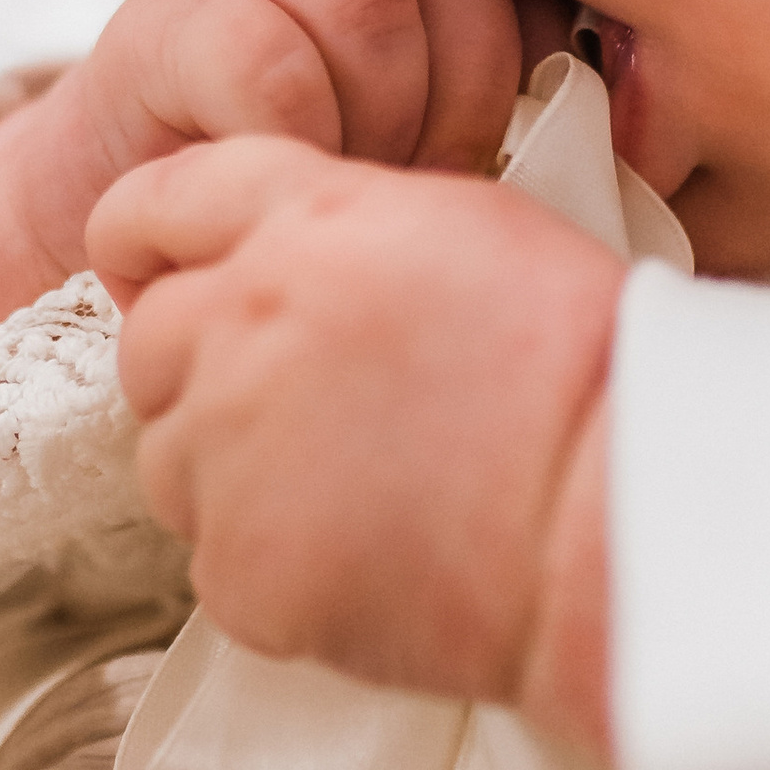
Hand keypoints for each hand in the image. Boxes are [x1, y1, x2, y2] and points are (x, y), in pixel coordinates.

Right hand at [0, 0, 521, 412]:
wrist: (108, 229)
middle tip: (406, 181)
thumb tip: (623, 138)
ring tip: (336, 182)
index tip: (484, 161)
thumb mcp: (413, 164)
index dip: (524, 80)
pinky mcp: (167, 21)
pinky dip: (290, 141)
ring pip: (372, 10)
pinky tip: (270, 178)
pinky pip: (272, 66)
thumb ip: (499, 128)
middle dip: (451, 109)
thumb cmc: (290, 210)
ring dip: (370, 124)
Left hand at [92, 140, 620, 741]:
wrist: (620, 522)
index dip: (149, 245)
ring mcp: (228, 451)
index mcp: (304, 224)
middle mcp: (244, 324)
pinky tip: (368, 554)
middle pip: (150, 343)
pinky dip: (274, 564)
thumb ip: (349, 226)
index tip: (160, 276)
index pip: (150, 203)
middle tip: (311, 410)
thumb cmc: (589, 379)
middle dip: (206, 372)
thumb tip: (288, 250)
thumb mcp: (474, 230)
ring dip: (234, 474)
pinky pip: (216, 560)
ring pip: (171, 459)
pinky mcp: (239, 566)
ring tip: (358, 487)